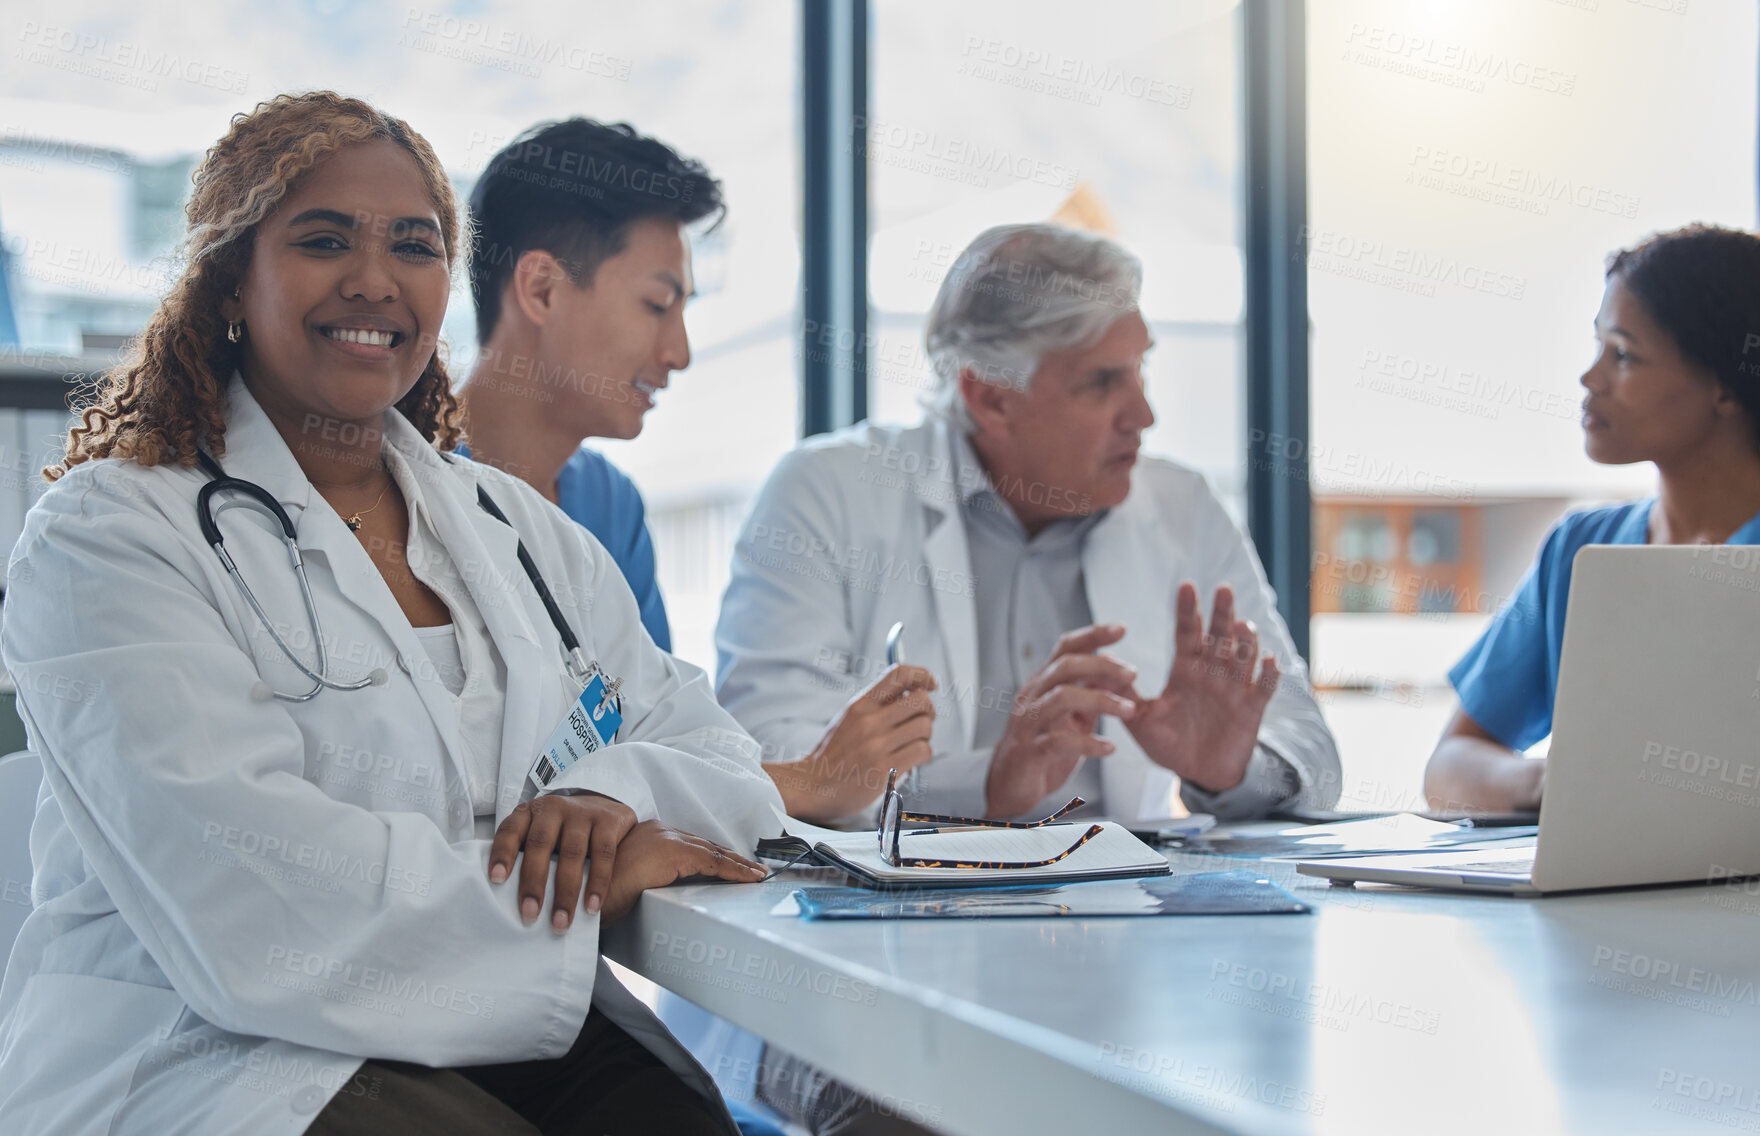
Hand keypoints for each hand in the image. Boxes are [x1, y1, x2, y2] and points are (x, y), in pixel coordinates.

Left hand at [489, 791, 635, 931]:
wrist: (605, 807)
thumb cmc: (562, 832)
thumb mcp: (540, 835)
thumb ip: (525, 857)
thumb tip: (505, 901)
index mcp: (530, 813)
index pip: (510, 831)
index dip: (502, 854)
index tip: (496, 880)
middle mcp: (554, 808)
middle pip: (540, 844)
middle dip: (533, 883)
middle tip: (529, 915)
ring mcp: (582, 812)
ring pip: (572, 852)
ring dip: (566, 892)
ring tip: (561, 922)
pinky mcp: (609, 820)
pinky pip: (603, 854)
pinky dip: (598, 883)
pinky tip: (591, 906)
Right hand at [598, 821, 765, 924]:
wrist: (582, 891)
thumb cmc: (597, 893)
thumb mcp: (628, 881)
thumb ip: (649, 877)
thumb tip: (664, 890)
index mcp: (649, 835)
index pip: (690, 845)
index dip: (714, 856)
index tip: (733, 865)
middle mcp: (660, 831)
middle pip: (705, 846)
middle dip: (731, 859)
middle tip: (753, 870)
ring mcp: (667, 839)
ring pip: (713, 852)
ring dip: (738, 865)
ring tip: (757, 875)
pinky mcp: (673, 852)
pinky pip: (713, 862)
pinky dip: (735, 870)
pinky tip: (750, 878)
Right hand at [768, 664, 937, 820]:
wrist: (813, 785)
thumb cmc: (835, 754)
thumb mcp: (849, 718)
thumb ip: (877, 705)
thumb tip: (915, 692)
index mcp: (860, 704)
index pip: (899, 674)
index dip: (922, 675)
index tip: (931, 685)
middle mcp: (869, 721)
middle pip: (921, 700)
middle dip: (929, 711)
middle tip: (921, 722)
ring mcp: (876, 745)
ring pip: (925, 727)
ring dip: (925, 736)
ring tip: (911, 744)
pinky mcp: (884, 768)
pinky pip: (922, 751)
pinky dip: (923, 754)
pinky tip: (910, 760)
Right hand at [984, 625, 1138, 817]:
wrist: (1008, 786)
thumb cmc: (1042, 749)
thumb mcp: (1070, 717)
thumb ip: (1090, 694)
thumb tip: (1117, 670)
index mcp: (1043, 685)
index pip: (1065, 649)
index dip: (1092, 635)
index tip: (1121, 628)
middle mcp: (1032, 697)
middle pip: (1064, 667)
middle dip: (1102, 665)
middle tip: (1133, 674)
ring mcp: (1028, 724)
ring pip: (1062, 698)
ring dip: (1101, 700)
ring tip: (1129, 710)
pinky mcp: (1030, 752)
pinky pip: (1059, 741)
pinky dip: (1088, 743)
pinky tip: (1109, 748)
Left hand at [1125, 584, 1278, 793]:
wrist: (1199, 775)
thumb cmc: (1170, 744)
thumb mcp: (1141, 721)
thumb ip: (1123, 696)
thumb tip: (1094, 672)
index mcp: (1186, 671)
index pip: (1187, 634)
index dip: (1187, 611)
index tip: (1186, 586)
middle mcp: (1212, 673)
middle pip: (1218, 637)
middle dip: (1221, 613)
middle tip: (1223, 589)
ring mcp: (1234, 689)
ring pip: (1244, 657)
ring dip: (1246, 641)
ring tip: (1242, 626)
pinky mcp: (1252, 708)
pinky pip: (1264, 688)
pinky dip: (1269, 674)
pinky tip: (1270, 661)